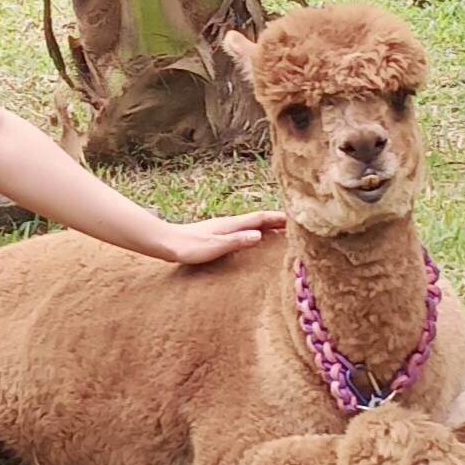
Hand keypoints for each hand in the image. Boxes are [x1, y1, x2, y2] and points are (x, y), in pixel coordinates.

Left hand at [154, 211, 286, 264]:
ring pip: (251, 224)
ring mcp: (223, 227)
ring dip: (267, 225)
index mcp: (231, 224)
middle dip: (277, 220)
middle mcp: (229, 223)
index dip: (278, 218)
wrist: (167, 243)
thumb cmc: (189, 247)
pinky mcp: (217, 234)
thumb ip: (236, 241)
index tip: (297, 218)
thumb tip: (260, 236)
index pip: (260, 218)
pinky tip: (254, 239)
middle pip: (258, 219)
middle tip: (297, 223)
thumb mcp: (215, 246)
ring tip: (281, 230)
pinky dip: (255, 232)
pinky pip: (243, 231)